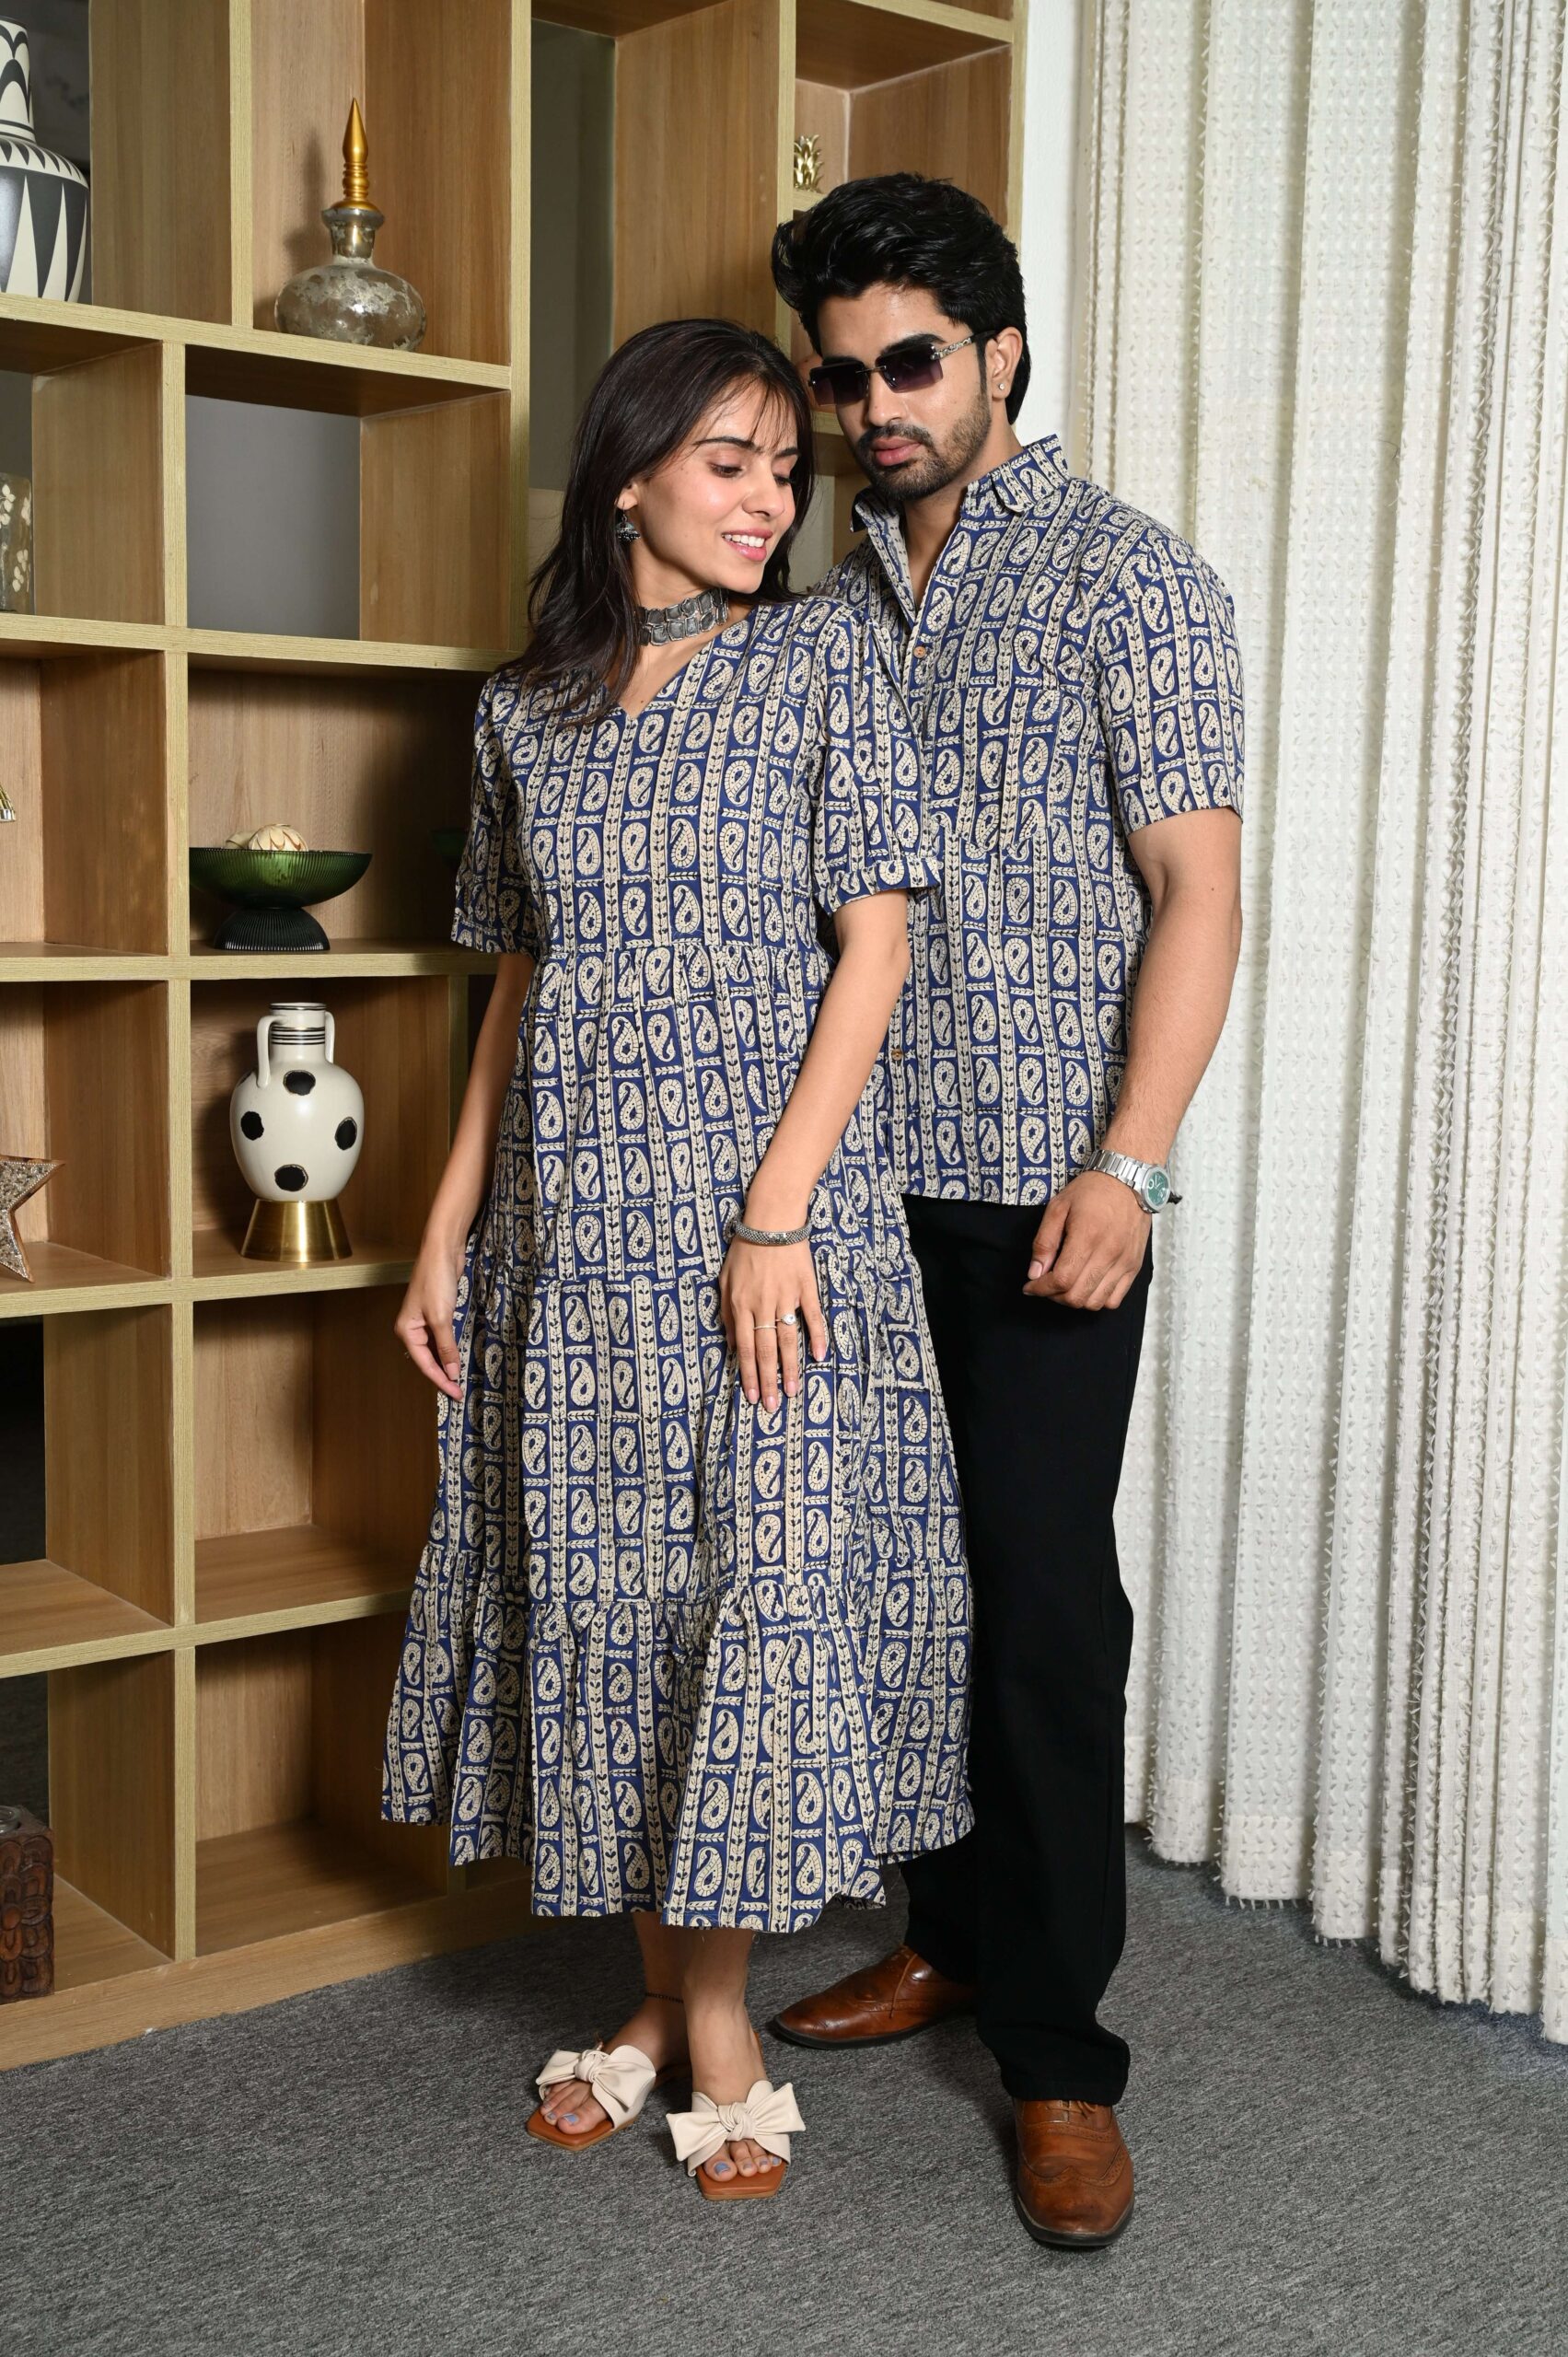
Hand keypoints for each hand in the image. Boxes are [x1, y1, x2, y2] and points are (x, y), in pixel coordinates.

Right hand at [395, 1232, 465, 1397]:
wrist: (442, 1251)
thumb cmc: (436, 1282)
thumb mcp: (441, 1318)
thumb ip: (446, 1347)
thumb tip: (452, 1372)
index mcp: (407, 1331)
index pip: (425, 1364)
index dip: (441, 1381)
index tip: (455, 1394)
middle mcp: (413, 1328)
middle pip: (429, 1359)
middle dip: (443, 1375)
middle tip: (459, 1392)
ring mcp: (425, 1320)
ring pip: (436, 1350)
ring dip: (448, 1363)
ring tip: (460, 1380)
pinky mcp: (437, 1312)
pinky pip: (443, 1338)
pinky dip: (451, 1349)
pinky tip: (459, 1357)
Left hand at [719, 1238, 827, 1410]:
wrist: (772, 1220)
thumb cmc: (745, 1250)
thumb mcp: (725, 1281)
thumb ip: (727, 1314)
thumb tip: (732, 1345)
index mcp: (741, 1305)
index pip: (745, 1348)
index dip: (748, 1375)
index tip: (751, 1397)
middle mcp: (763, 1305)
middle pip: (766, 1350)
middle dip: (769, 1381)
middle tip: (773, 1406)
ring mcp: (787, 1297)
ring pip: (788, 1339)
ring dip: (791, 1367)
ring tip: (793, 1391)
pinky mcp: (806, 1288)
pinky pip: (813, 1316)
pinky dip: (817, 1336)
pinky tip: (819, 1356)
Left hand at [1024, 1171, 1148, 1310]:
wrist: (1129, 1180)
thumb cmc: (1091, 1191)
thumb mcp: (1058, 1207)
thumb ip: (1044, 1242)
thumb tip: (1034, 1273)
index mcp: (1087, 1237)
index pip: (1061, 1280)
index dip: (1041, 1289)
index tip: (1030, 1286)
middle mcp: (1109, 1254)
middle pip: (1077, 1296)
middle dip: (1054, 1296)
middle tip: (1046, 1284)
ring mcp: (1124, 1263)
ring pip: (1095, 1302)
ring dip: (1075, 1300)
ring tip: (1066, 1285)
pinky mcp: (1134, 1266)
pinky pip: (1115, 1299)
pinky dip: (1097, 1299)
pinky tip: (1087, 1285)